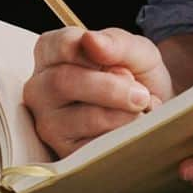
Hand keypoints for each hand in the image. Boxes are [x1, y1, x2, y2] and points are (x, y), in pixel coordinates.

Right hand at [23, 27, 172, 159]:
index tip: (121, 64)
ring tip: (139, 110)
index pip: (60, 46)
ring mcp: (48, 123)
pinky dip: (124, 135)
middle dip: (112, 89)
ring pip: (85, 117)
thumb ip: (115, 42)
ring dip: (124, 114)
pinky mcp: (64, 152)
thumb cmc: (135, 74)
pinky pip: (96, 146)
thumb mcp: (135, 51)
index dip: (96, 54)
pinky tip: (130, 128)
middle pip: (63, 82)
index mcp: (51, 54)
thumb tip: (90, 40)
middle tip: (141, 94)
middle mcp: (40, 88)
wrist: (152, 110)